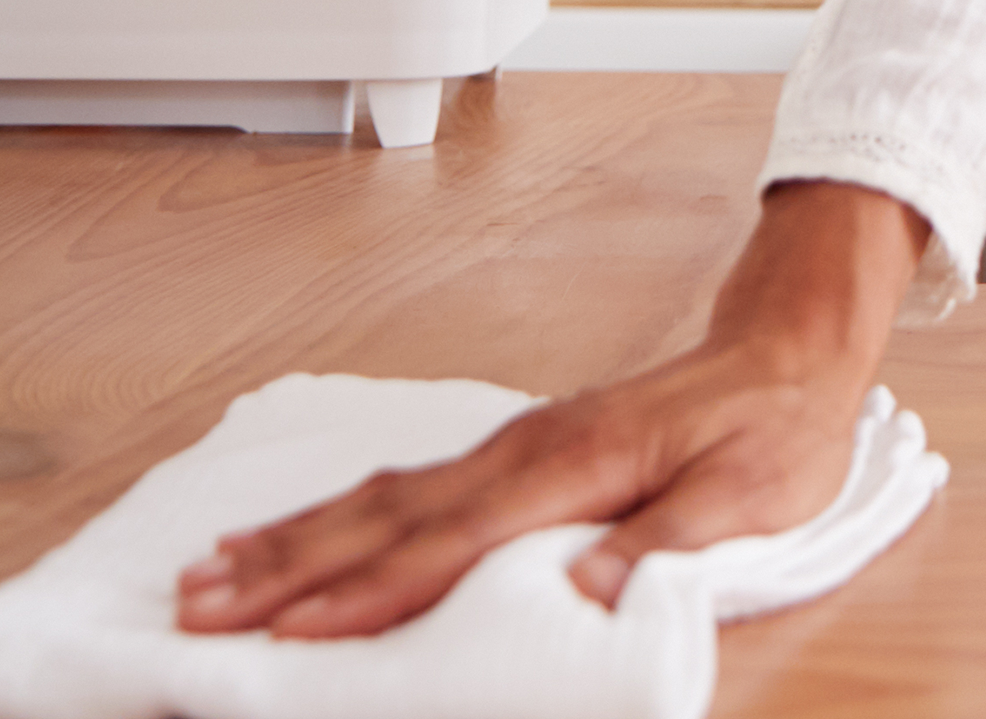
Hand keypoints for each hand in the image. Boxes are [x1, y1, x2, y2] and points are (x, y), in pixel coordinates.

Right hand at [169, 179, 924, 638]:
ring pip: (377, 501)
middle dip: (287, 569)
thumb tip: (585, 589)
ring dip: (291, 542)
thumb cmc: (771, 434)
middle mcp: (520, 453)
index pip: (448, 544)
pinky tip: (293, 535)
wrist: (786, 355)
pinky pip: (402, 490)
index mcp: (570, 468)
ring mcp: (507, 449)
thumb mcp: (746, 497)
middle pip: (383, 520)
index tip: (292, 631)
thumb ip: (664, 544)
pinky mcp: (509, 454)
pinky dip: (335, 516)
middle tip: (199, 611)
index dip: (367, 593)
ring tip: (208, 578)